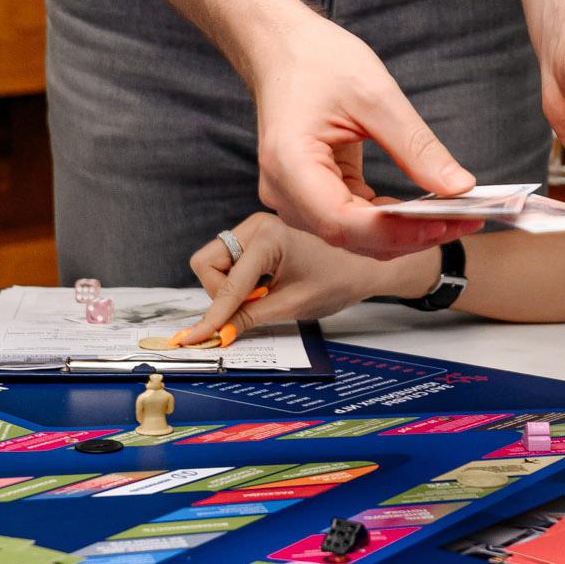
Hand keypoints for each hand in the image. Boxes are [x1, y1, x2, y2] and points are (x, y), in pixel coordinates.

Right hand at [176, 211, 435, 343]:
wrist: (370, 262)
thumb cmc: (340, 279)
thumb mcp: (294, 305)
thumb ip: (251, 318)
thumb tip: (218, 333)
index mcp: (268, 237)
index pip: (226, 285)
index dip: (212, 316)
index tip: (194, 338)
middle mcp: (257, 224)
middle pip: (207, 262)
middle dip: (218, 291)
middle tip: (248, 309)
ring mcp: (257, 225)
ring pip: (215, 259)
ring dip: (229, 284)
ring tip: (264, 295)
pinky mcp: (260, 232)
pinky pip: (231, 257)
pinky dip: (238, 277)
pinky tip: (266, 285)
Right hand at [252, 13, 475, 260]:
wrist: (283, 49)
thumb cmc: (317, 61)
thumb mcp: (375, 95)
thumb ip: (416, 147)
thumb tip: (459, 188)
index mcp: (290, 164)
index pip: (343, 220)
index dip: (396, 231)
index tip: (445, 222)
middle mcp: (285, 191)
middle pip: (351, 235)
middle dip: (411, 234)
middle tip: (467, 220)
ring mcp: (295, 197)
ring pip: (355, 235)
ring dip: (405, 232)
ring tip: (455, 216)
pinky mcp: (312, 194)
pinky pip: (354, 219)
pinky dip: (391, 219)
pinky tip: (426, 209)